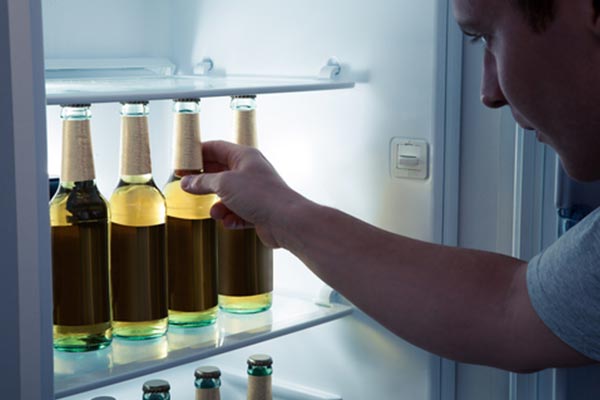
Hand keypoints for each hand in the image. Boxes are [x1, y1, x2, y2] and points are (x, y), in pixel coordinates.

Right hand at [181, 140, 301, 247]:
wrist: (286, 221)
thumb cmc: (261, 195)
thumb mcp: (225, 184)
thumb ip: (203, 182)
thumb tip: (187, 182)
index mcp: (245, 157)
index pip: (217, 148)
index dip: (198, 154)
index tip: (183, 163)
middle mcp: (250, 172)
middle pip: (221, 173)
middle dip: (206, 183)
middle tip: (190, 188)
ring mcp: (255, 192)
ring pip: (228, 196)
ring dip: (219, 206)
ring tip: (216, 212)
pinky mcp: (258, 211)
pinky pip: (237, 213)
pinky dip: (231, 218)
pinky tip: (230, 221)